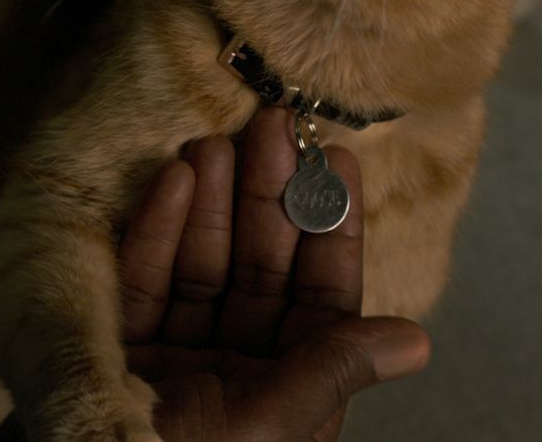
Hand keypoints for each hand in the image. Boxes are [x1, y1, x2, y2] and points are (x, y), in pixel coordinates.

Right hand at [118, 108, 430, 440]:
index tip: (337, 162)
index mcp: (289, 398)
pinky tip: (173, 180)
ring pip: (203, 267)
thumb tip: (416, 341)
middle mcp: (240, 375)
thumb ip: (330, 373)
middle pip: (261, 270)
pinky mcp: (124, 348)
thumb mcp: (264, 426)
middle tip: (269, 129)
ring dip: (210, 204)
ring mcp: (179, 360)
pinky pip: (146, 281)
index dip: (332, 229)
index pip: (322, 300)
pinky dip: (157, 230)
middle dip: (266, 199)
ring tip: (215, 143)